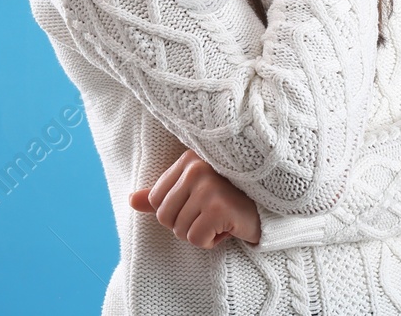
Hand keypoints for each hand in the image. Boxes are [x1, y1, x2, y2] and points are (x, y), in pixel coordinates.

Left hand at [129, 148, 261, 248]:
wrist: (268, 209)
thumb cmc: (231, 199)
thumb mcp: (194, 193)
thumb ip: (163, 195)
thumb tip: (132, 200)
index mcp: (188, 159)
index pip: (156, 200)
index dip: (175, 213)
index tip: (200, 206)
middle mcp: (197, 168)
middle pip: (164, 217)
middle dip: (186, 225)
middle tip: (211, 216)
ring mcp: (208, 186)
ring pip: (179, 230)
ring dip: (200, 234)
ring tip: (221, 220)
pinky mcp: (218, 206)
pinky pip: (196, 239)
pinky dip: (211, 242)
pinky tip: (227, 228)